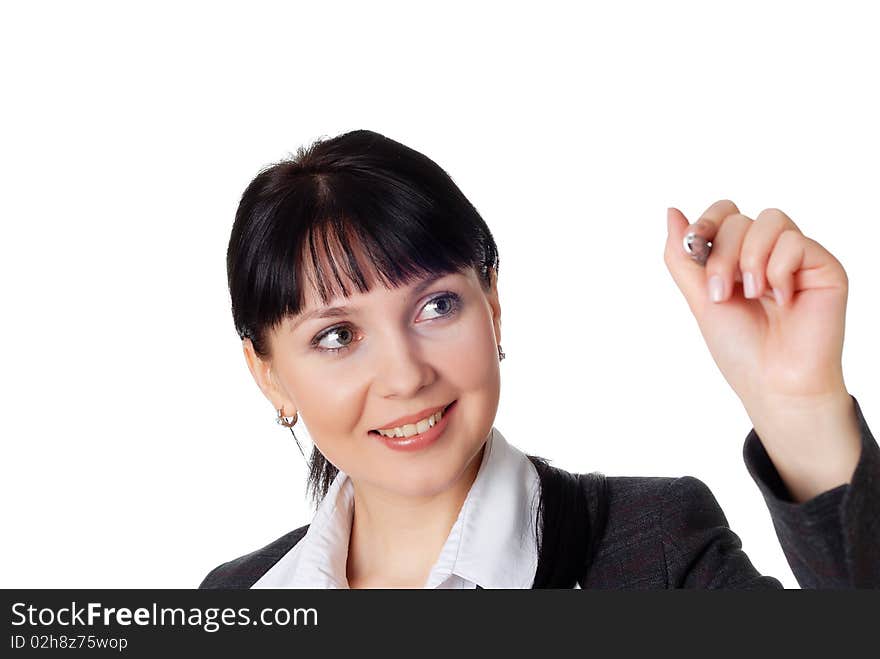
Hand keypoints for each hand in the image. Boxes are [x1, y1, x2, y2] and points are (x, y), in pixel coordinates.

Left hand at [663, 200, 849, 411]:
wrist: (774, 383)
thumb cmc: (740, 348)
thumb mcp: (699, 298)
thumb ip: (681, 257)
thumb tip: (671, 211)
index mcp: (738, 258)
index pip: (725, 213)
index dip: (706, 221)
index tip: (692, 243)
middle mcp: (768, 253)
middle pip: (739, 218)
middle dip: (721, 254)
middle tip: (721, 293)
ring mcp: (797, 259)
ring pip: (770, 219)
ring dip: (750, 258)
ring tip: (753, 294)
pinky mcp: (824, 267)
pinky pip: (796, 241)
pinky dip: (779, 269)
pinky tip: (782, 299)